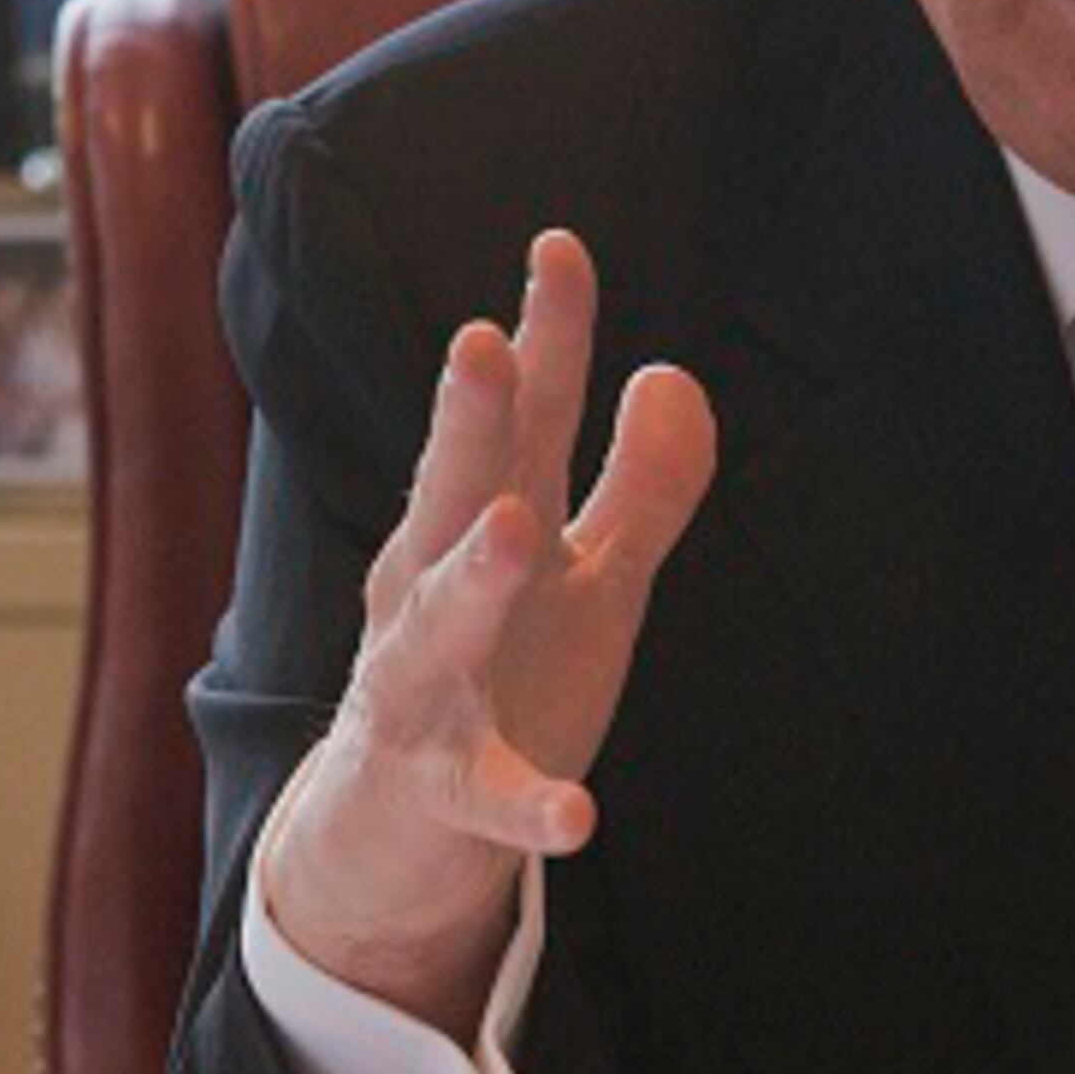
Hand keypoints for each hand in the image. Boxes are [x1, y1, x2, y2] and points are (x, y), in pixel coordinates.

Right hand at [259, 229, 719, 1031]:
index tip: (560, 245)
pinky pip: (488, 800)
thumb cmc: (506, 675)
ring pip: (441, 627)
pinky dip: (528, 808)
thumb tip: (674, 372)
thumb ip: (642, 485)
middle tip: (484, 343)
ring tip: (519, 526)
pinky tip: (579, 815)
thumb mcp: (594, 580)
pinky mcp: (445, 790)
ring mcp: (429, 688)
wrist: (401, 828)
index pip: (522, 420)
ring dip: (478, 577)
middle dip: (468, 422)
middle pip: (451, 493)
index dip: (545, 337)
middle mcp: (435, 589)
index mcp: (484, 525)